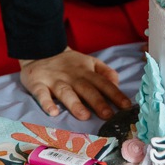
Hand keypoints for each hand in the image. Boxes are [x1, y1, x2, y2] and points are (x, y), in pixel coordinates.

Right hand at [19, 48, 133, 121]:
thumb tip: (117, 83)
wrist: (41, 49)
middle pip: (87, 89)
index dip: (115, 94)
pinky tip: (52, 112)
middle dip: (98, 102)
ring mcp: (55, 80)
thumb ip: (104, 72)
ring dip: (75, 104)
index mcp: (86, 72)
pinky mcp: (38, 84)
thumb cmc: (70, 63)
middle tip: (108, 115)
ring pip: (66, 92)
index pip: (103, 83)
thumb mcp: (90, 63)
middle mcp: (73, 77)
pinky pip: (41, 94)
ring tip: (84, 115)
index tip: (127, 107)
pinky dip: (46, 103)